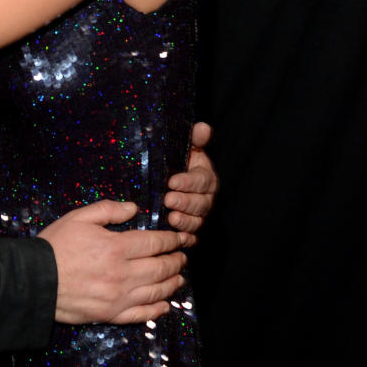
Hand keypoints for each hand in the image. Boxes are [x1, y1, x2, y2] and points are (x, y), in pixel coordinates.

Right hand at [39, 201, 186, 324]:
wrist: (33, 281)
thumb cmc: (55, 246)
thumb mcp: (78, 218)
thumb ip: (108, 210)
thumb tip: (134, 209)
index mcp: (117, 247)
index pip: (155, 242)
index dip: (172, 240)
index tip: (180, 238)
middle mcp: (123, 274)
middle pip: (162, 267)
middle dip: (177, 260)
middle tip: (182, 256)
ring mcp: (119, 297)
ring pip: (157, 291)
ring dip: (173, 283)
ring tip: (179, 277)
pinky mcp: (111, 315)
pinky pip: (141, 314)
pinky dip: (157, 310)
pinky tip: (165, 305)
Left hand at [164, 121, 217, 241]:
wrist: (161, 182)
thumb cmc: (173, 164)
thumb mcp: (182, 149)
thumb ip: (194, 139)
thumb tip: (203, 128)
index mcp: (205, 177)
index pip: (201, 180)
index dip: (188, 182)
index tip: (172, 181)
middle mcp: (205, 198)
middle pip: (201, 203)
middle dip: (185, 202)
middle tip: (168, 200)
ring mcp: (198, 216)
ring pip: (197, 221)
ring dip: (185, 221)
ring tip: (170, 218)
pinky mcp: (189, 230)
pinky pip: (191, 237)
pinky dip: (186, 238)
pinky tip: (177, 238)